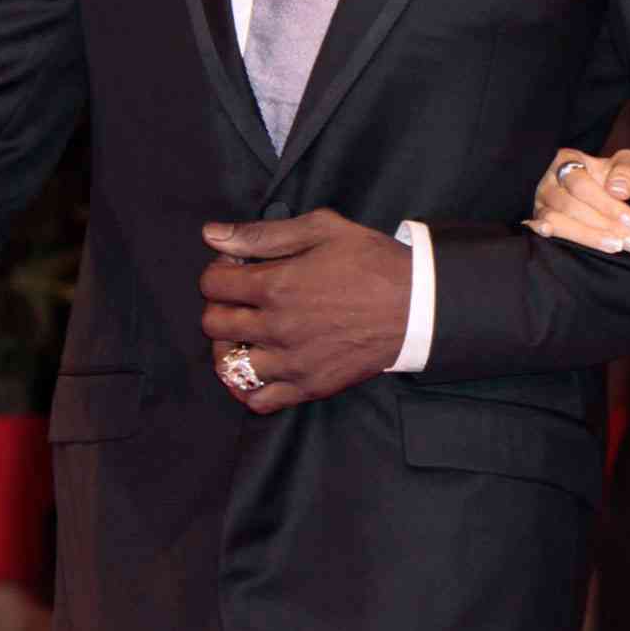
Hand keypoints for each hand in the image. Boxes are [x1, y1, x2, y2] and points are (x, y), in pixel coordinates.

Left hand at [200, 208, 412, 411]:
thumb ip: (263, 234)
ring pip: (228, 364)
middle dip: (220, 306)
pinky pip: (258, 400)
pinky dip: (248, 387)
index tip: (237, 272)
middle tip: (241, 301)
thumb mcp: (322, 230)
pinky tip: (258, 369)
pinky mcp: (310, 386)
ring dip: (229, 347)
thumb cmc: (373, 263)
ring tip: (246, 335)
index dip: (219, 273)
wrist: (417, 306)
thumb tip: (212, 235)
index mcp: (276, 285)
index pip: (212, 284)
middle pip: (214, 323)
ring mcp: (292, 362)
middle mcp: (277, 327)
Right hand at [526, 146, 629, 254]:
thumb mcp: (624, 164)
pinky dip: (541, 231)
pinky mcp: (538, 219)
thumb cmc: (612, 175)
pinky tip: (549, 234)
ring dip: (586, 236)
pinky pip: (536, 226)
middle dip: (604, 226)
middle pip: (570, 206)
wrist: (603, 185)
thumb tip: (618, 191)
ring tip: (614, 246)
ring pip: (555, 220)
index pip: (583, 186)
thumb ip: (625, 172)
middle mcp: (551, 181)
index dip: (607, 205)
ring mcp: (542, 201)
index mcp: (569, 161)